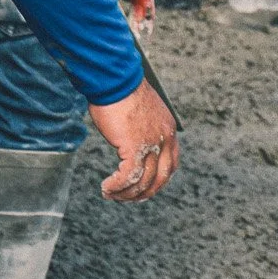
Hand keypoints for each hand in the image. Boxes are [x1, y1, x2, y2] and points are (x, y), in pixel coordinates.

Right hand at [89, 82, 179, 202]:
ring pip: (143, 181)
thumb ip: (141, 128)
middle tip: (128, 198)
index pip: (171, 164)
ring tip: (111, 195)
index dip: (158, 180)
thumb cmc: (121, 89)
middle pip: (160, 178)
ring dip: (126, 193)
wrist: (115, 79)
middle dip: (144, 193)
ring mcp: (151, 145)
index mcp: (168, 130)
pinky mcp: (135, 148)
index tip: (144, 187)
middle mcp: (164, 139)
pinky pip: (128, 176)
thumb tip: (129, 137)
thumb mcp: (139, 111)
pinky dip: (117, 186)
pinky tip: (106, 188)